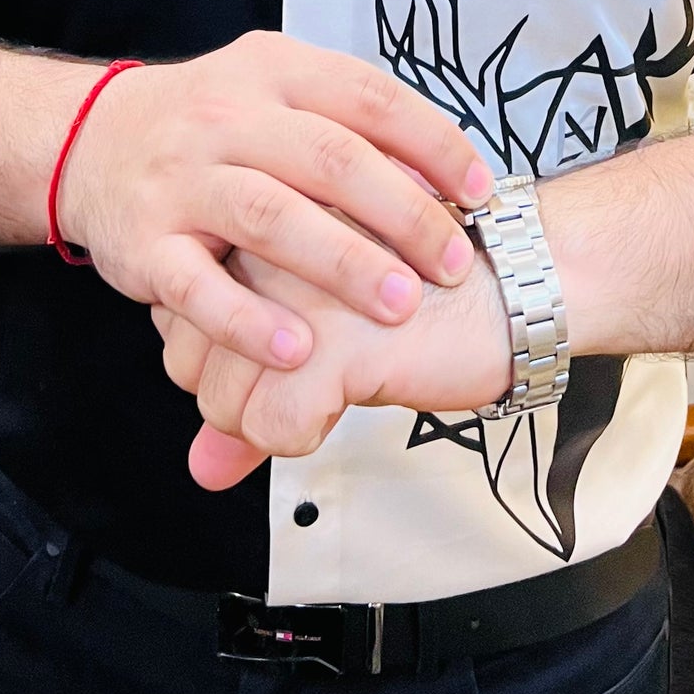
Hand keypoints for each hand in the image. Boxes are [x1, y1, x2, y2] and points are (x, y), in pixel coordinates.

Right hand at [56, 32, 493, 376]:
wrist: (89, 139)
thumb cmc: (210, 124)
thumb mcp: (274, 89)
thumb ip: (347, 119)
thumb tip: (444, 170)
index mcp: (271, 72)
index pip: (365, 96)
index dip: (430, 142)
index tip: (480, 190)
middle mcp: (226, 117)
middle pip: (327, 157)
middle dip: (400, 212)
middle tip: (453, 262)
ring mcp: (181, 180)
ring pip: (269, 215)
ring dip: (341, 263)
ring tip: (401, 306)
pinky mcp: (144, 245)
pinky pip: (197, 286)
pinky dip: (248, 320)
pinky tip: (298, 351)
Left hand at [155, 243, 513, 489]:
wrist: (514, 284)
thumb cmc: (424, 303)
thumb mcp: (321, 342)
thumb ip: (251, 397)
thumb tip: (203, 469)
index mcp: (261, 225)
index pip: (179, 324)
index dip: (228, 364)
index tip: (288, 354)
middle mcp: (266, 248)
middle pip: (190, 367)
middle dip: (245, 399)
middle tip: (314, 377)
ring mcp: (295, 291)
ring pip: (224, 401)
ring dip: (275, 420)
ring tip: (334, 386)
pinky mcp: (334, 340)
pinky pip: (273, 426)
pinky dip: (304, 436)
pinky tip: (347, 400)